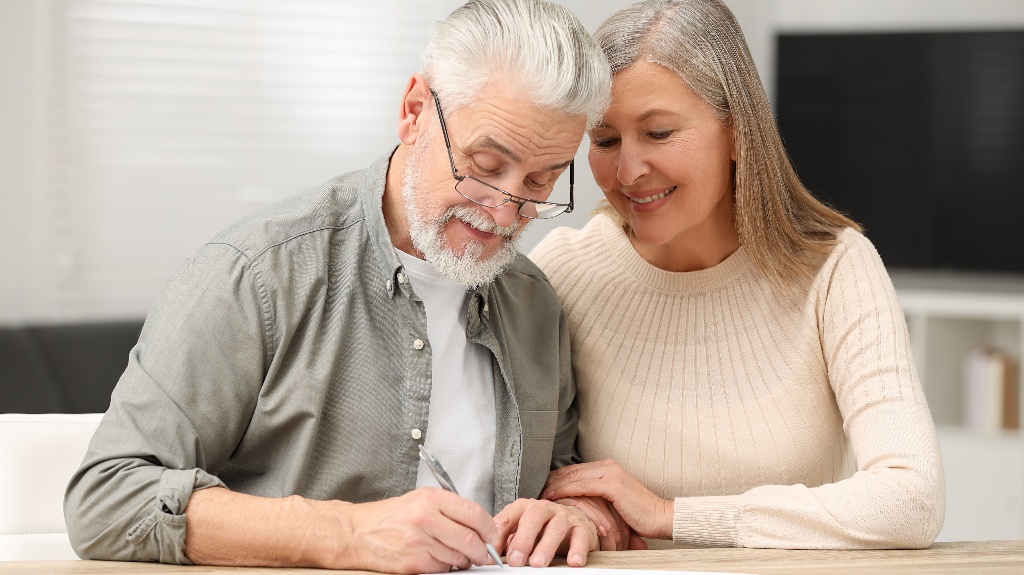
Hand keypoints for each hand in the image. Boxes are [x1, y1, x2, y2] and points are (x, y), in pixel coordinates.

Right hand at [340, 487, 498, 573]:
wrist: (360, 533)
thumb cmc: (391, 516)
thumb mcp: (421, 500)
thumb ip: (450, 509)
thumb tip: (478, 524)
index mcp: (431, 499)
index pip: (474, 513)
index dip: (488, 527)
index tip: (490, 534)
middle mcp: (426, 519)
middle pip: (470, 539)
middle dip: (482, 550)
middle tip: (483, 553)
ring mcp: (420, 542)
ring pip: (459, 557)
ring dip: (464, 560)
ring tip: (456, 554)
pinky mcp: (414, 562)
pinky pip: (443, 568)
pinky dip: (446, 566)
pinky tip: (438, 558)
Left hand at [493, 498, 597, 566]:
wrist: (572, 520)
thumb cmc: (541, 528)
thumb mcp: (521, 531)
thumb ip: (507, 540)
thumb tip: (490, 555)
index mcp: (524, 508)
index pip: (508, 517)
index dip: (499, 535)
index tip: (492, 553)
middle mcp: (544, 508)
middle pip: (533, 518)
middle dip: (523, 540)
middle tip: (516, 560)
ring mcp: (563, 516)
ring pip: (556, 527)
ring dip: (546, 547)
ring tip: (538, 563)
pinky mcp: (581, 527)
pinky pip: (580, 537)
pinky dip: (578, 550)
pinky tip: (573, 562)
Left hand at [541, 460, 672, 539]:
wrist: (661, 517)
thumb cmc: (638, 516)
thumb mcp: (612, 502)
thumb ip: (595, 498)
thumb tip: (574, 504)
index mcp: (606, 467)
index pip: (572, 470)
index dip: (554, 478)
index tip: (538, 488)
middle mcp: (607, 466)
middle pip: (569, 470)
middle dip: (549, 481)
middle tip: (532, 491)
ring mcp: (609, 473)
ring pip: (572, 476)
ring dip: (552, 486)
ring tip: (537, 496)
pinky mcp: (612, 484)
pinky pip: (581, 486)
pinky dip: (564, 491)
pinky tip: (551, 498)